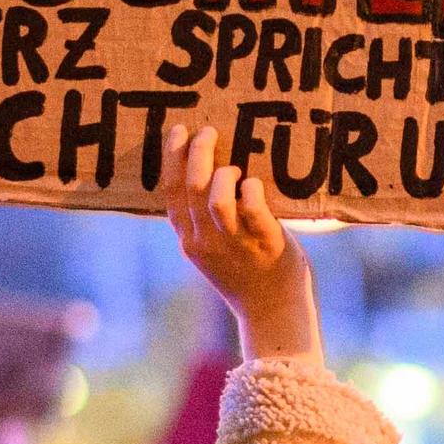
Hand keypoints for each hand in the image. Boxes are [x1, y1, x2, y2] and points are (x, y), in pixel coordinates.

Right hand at [162, 121, 322, 361]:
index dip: (171, 158)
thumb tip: (205, 176)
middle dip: (196, 152)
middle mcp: (206, 241)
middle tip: (208, 132)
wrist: (273, 312)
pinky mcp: (264, 243)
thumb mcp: (212, 252)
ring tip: (233, 167)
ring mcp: (234, 243)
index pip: (170, 193)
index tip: (178, 131)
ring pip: (215, 198)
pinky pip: (251, 209)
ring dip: (222, 172)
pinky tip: (253, 184)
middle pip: (190, 188)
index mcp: (190, 241)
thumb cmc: (247, 274)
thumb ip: (203, 223)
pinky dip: (250, 190)